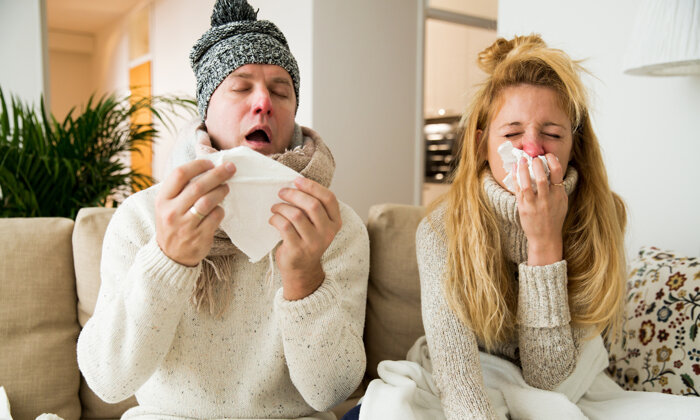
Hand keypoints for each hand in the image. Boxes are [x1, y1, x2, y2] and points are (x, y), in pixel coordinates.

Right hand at [155, 159, 235, 266]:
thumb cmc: (173, 224)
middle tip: (230, 168)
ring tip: (226, 187)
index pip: (179, 174)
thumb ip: (181, 189)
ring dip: (221, 191)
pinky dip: (220, 210)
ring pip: (208, 201)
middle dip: (217, 174)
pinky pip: (215, 217)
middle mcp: (171, 212)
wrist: (170, 256)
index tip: (210, 163)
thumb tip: (207, 167)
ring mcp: (185, 226)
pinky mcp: (199, 237)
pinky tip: (220, 208)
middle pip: (198, 186)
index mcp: (162, 200)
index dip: (197, 165)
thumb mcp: (167, 206)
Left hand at [269, 177, 341, 299]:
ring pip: (296, 215)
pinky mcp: (297, 250)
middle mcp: (327, 233)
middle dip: (293, 194)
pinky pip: (284, 226)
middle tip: (281, 192)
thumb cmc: (306, 240)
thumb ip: (314, 207)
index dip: (312, 186)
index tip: (297, 180)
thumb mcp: (318, 224)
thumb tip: (296, 183)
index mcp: (335, 223)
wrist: (301, 269)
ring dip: (281, 207)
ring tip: (275, 207)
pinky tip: (273, 219)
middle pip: (312, 205)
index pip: (329, 198)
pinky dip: (275, 219)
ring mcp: (313, 243)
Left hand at [514, 154, 567, 265]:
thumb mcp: (562, 202)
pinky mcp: (523, 208)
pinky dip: (516, 178)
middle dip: (537, 164)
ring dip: (524, 169)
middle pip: (541, 177)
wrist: (545, 237)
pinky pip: (518, 190)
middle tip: (534, 157)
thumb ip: (558, 187)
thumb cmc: (554, 218)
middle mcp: (547, 199)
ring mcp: (534, 204)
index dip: (553, 161)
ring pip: (527, 183)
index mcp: (558, 195)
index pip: (557, 173)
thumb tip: (553, 169)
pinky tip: (515, 170)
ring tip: (522, 160)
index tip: (548, 155)